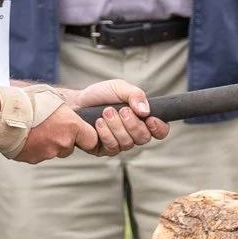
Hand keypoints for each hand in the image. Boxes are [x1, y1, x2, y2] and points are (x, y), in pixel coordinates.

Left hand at [50, 77, 166, 159]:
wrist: (77, 102)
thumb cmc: (100, 95)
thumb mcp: (120, 88)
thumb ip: (136, 95)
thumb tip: (146, 111)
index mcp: (142, 120)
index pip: (160, 131)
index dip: (159, 128)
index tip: (150, 119)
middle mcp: (133, 134)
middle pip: (144, 138)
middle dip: (132, 124)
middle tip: (121, 110)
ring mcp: (120, 143)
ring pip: (128, 143)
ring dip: (116, 126)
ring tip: (106, 112)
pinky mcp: (105, 149)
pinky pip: (113, 147)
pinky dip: (106, 133)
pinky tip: (99, 123)